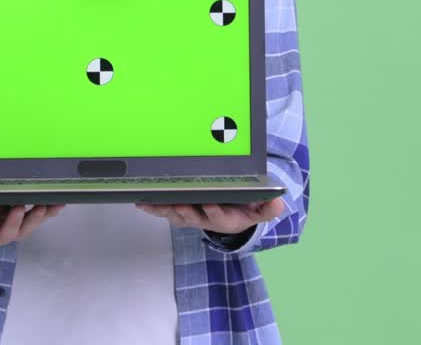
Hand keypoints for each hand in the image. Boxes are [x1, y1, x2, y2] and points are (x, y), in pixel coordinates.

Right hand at [0, 202, 64, 249]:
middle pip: (6, 233)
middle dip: (15, 221)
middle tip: (20, 206)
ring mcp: (8, 229)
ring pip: (23, 229)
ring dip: (34, 218)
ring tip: (42, 206)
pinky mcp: (21, 222)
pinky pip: (36, 219)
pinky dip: (47, 212)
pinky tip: (57, 204)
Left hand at [135, 197, 284, 234]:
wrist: (234, 217)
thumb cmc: (246, 210)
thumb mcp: (261, 211)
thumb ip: (269, 207)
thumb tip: (278, 202)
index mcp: (225, 219)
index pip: (218, 215)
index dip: (213, 211)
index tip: (209, 203)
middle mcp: (205, 219)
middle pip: (192, 216)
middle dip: (183, 210)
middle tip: (176, 202)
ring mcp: (191, 216)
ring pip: (176, 214)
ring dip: (164, 209)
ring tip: (152, 201)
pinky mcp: (180, 212)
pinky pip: (165, 211)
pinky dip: (153, 207)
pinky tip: (142, 201)